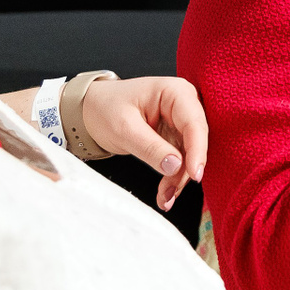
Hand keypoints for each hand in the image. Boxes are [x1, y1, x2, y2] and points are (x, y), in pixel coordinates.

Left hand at [81, 76, 208, 209]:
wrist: (91, 109)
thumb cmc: (106, 108)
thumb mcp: (124, 128)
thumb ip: (150, 147)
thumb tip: (176, 166)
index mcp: (175, 92)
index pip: (194, 123)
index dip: (197, 150)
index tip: (195, 174)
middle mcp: (184, 104)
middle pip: (195, 141)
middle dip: (186, 169)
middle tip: (171, 192)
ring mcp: (180, 122)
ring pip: (189, 155)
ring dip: (179, 178)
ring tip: (164, 198)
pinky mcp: (175, 137)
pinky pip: (181, 160)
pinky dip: (173, 178)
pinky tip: (166, 194)